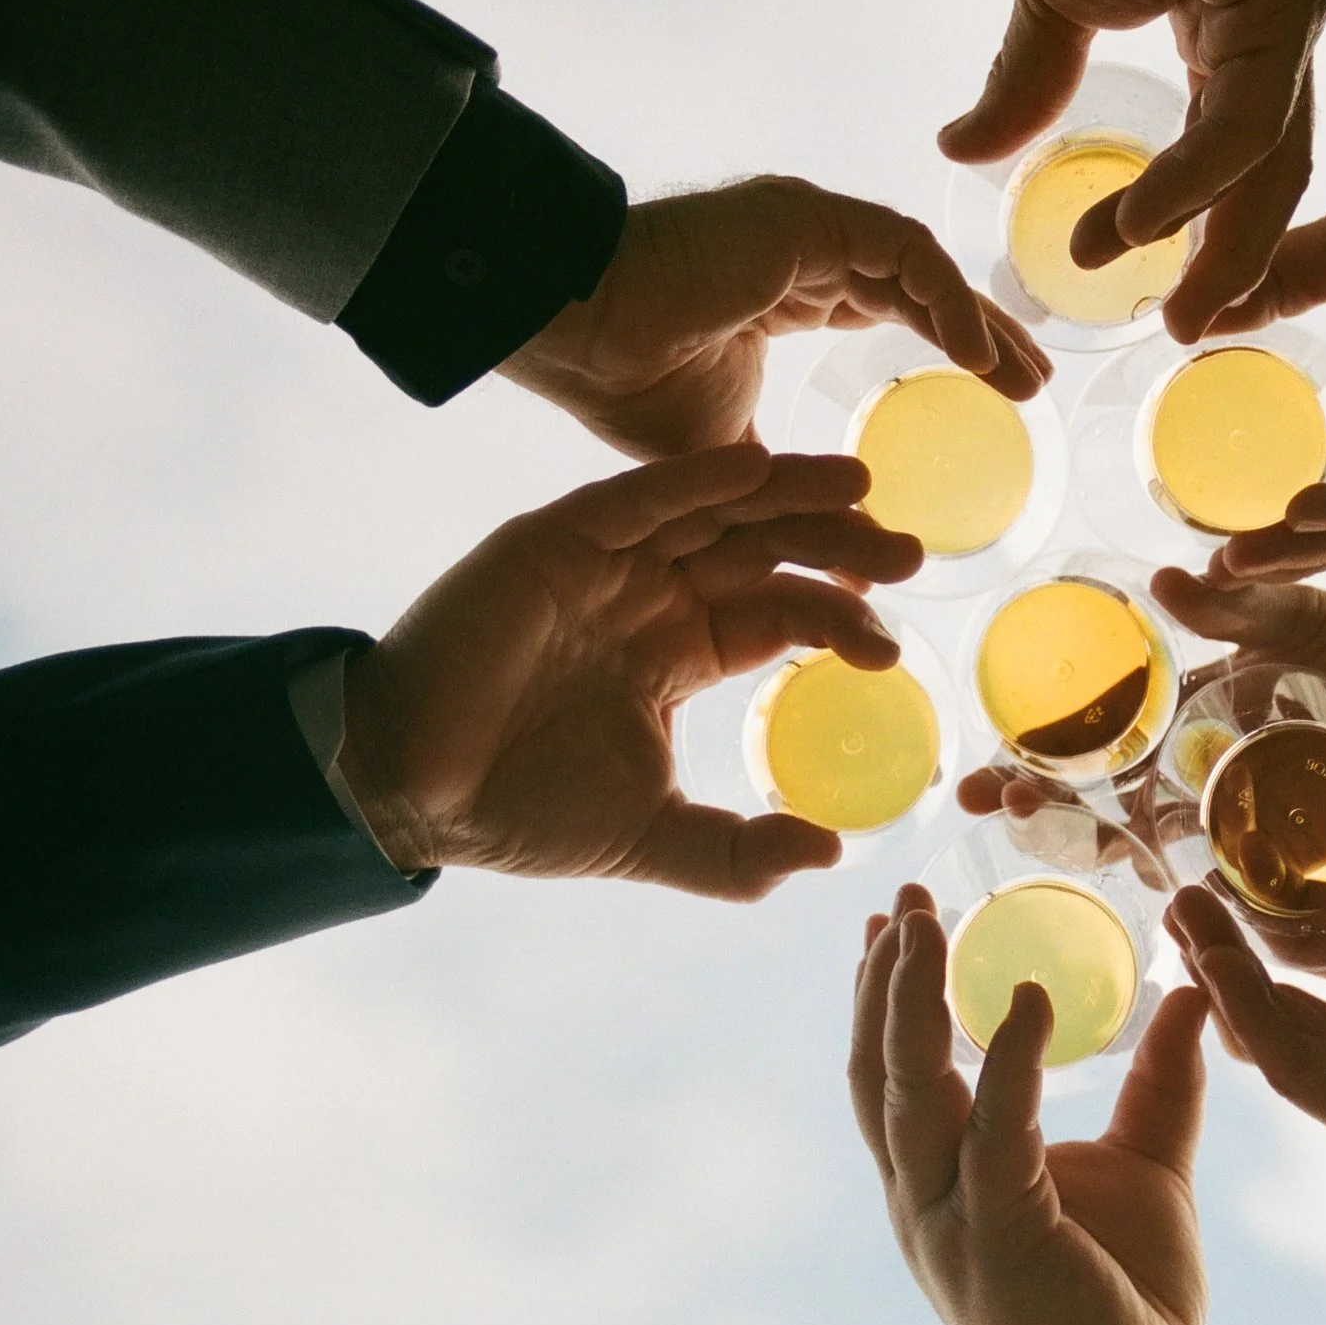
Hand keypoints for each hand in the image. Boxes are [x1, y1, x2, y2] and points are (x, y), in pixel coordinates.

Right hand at [338, 445, 923, 895]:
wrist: (416, 794)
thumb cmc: (524, 812)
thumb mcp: (653, 838)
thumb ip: (739, 853)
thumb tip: (832, 856)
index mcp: (678, 650)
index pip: (780, 614)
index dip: (838, 621)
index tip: (891, 647)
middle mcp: (651, 595)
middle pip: (765, 551)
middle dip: (837, 548)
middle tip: (910, 553)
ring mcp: (605, 562)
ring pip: (715, 512)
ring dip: (787, 495)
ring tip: (858, 490)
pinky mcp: (555, 540)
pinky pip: (637, 500)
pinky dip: (695, 480)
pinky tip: (756, 469)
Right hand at [503, 178, 1050, 461]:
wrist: (574, 334)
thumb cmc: (626, 387)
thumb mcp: (726, 457)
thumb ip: (780, 484)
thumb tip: (822, 560)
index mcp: (782, 290)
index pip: (889, 305)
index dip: (947, 343)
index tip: (999, 392)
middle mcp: (801, 250)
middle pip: (918, 285)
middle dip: (980, 334)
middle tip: (1032, 384)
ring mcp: (804, 229)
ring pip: (917, 266)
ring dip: (975, 320)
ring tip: (1022, 377)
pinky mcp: (804, 220)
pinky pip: (899, 251)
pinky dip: (944, 299)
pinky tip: (976, 354)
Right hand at [852, 886, 1210, 1324]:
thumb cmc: (1129, 1303)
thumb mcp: (1147, 1168)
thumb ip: (1160, 1083)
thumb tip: (1191, 994)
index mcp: (942, 1182)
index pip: (887, 1075)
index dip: (880, 998)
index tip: (888, 922)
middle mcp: (925, 1200)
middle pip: (877, 1072)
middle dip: (881, 982)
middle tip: (900, 900)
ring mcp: (952, 1224)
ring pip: (906, 1093)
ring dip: (907, 1003)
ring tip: (924, 926)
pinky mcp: (1000, 1242)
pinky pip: (993, 1135)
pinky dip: (1004, 1060)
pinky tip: (1024, 998)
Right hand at [942, 0, 1325, 340]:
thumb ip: (1029, 82)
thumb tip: (963, 153)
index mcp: (1241, 33)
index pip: (1239, 156)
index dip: (1202, 228)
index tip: (1148, 290)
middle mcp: (1280, 28)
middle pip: (1273, 173)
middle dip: (1230, 260)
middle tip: (1182, 330)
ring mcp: (1290, 10)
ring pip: (1270, 160)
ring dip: (1211, 237)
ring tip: (1138, 281)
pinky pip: (1246, 120)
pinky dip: (1193, 181)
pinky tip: (1137, 219)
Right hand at [1169, 686, 1325, 1268]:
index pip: (1319, 930)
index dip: (1267, 897)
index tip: (1217, 849)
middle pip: (1280, 977)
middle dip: (1225, 936)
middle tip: (1176, 886)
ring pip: (1274, 1022)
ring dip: (1225, 973)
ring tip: (1184, 915)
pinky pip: (1296, 1066)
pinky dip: (1253, 1019)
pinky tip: (1223, 970)